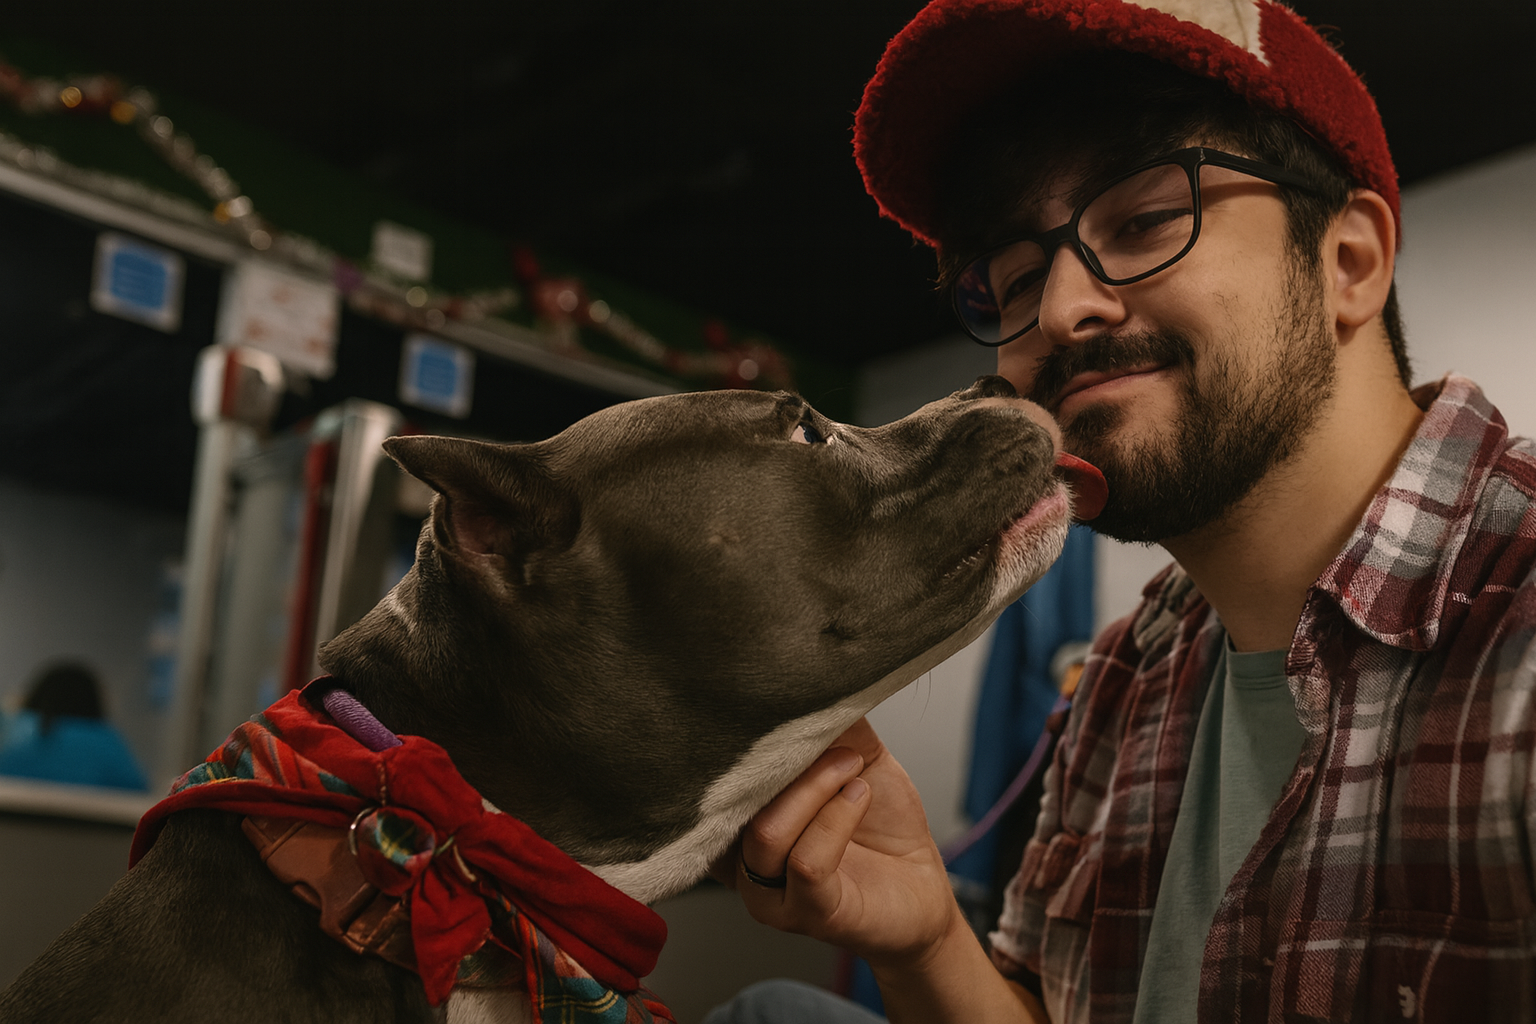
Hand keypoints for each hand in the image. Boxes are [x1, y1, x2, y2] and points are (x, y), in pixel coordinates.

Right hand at [721, 718, 960, 968]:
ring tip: (852, 768)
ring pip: (767, 832)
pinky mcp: (812, 915)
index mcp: (739, 825)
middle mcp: (742, 864)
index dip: (734, 746)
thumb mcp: (855, 758)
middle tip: (829, 739)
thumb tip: (808, 676)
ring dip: (816, 787)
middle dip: (784, 760)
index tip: (765, 707)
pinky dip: (837, 817)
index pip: (710, 787)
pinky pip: (807, 863)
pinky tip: (859, 794)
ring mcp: (771, 897)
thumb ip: (828, 725)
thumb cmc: (881, 826)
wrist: (921, 886)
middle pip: (733, 803)